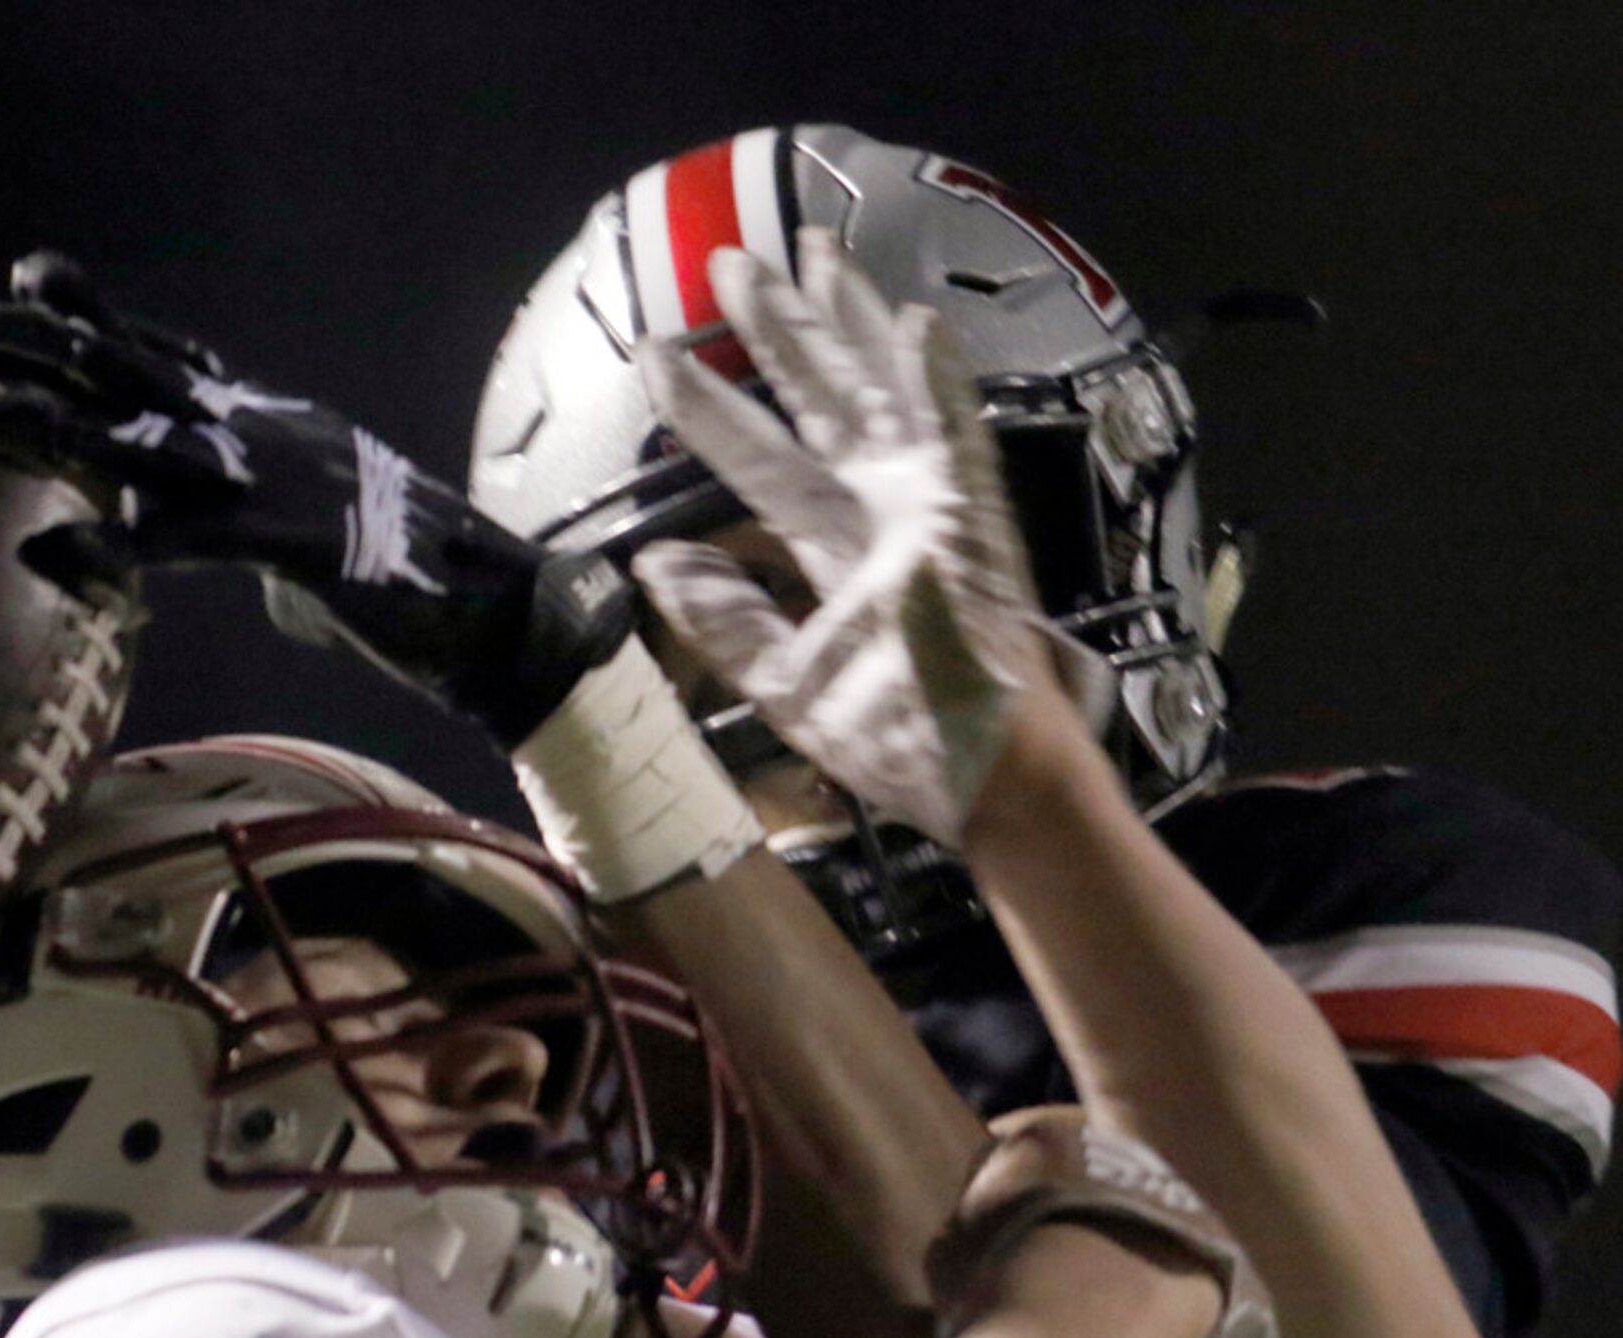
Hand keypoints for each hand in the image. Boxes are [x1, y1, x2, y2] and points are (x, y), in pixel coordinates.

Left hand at [0, 253, 634, 745]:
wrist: (493, 610)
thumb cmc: (413, 592)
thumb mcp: (319, 555)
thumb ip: (265, 547)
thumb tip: (245, 575)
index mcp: (276, 425)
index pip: (175, 355)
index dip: (102, 318)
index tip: (33, 280)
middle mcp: (265, 432)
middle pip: (135, 368)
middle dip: (44, 343)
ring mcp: (272, 479)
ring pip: (135, 435)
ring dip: (43, 421)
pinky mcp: (286, 540)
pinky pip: (181, 536)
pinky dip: (114, 539)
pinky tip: (55, 543)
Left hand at [629, 228, 1113, 847]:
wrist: (984, 784)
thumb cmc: (901, 741)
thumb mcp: (786, 684)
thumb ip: (727, 621)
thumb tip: (658, 562)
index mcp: (838, 543)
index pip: (762, 459)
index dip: (709, 408)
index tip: (654, 356)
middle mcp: (883, 509)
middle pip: (823, 401)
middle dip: (779, 330)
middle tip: (732, 261)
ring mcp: (935, 509)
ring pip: (885, 395)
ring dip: (850, 325)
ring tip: (814, 251)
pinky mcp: (979, 529)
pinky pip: (960, 443)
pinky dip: (939, 388)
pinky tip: (916, 327)